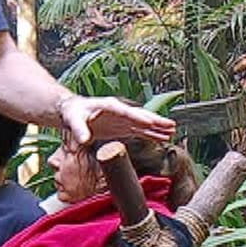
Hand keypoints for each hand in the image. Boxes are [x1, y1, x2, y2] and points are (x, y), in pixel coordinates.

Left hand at [57, 94, 175, 150]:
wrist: (73, 112)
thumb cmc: (73, 113)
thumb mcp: (74, 120)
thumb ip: (80, 130)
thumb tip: (85, 140)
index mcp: (109, 106)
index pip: (126, 111)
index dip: (138, 117)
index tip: (150, 122)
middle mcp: (119, 111)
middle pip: (140, 115)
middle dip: (155, 121)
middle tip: (170, 125)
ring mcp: (123, 119)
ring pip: (143, 123)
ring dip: (157, 128)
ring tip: (172, 131)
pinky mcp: (123, 127)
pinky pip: (140, 130)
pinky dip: (151, 134)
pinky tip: (162, 137)